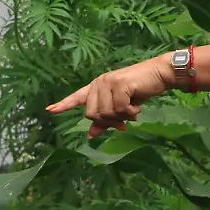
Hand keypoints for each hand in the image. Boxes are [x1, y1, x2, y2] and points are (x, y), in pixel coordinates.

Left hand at [46, 57, 171, 137]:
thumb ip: (106, 119)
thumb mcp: (121, 107)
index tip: (50, 110)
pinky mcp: (118, 84)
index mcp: (97, 87)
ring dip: (121, 117)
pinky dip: (129, 112)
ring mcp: (107, 82)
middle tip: (124, 119)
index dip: (64, 105)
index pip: (77, 97)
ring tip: (132, 111)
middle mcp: (99, 83)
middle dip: (109, 121)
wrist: (159, 75)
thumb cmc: (140, 90)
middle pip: (92, 114)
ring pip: (105, 113)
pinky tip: (136, 107)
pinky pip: (118, 109)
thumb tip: (91, 135)